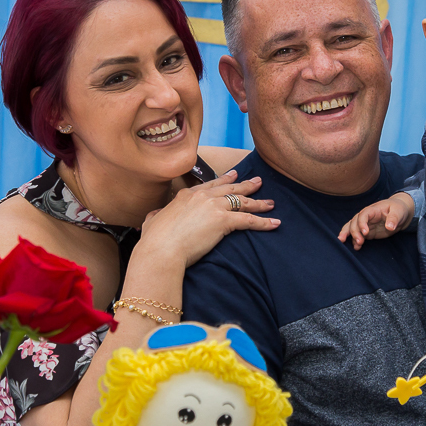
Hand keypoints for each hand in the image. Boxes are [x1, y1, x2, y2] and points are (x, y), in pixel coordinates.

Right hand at [132, 171, 278, 269]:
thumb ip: (155, 216)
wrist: (161, 250)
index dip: (225, 180)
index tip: (235, 175)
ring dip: (259, 203)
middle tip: (258, 182)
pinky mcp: (224, 221)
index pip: (211, 184)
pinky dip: (264, 222)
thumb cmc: (154, 241)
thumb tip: (152, 217)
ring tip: (271, 204)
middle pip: (230, 188)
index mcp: (187, 195)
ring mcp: (214, 207)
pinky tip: (274, 224)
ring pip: (242, 202)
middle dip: (247, 185)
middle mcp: (203, 196)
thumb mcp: (151, 221)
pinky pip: (249, 220)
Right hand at [337, 192, 414, 249]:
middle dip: (354, 232)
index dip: (362, 223)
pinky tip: (356, 247)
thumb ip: (394, 218)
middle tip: (359, 242)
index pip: (363, 215)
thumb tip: (389, 227)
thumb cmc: (399, 210)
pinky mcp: (368, 232)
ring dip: (349, 236)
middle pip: (354, 222)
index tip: (365, 233)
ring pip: (351, 228)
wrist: (399, 214)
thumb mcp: (399, 211)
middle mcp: (366, 217)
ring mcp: (366, 225)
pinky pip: (358, 236)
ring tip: (351, 245)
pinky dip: (355, 241)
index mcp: (373, 210)